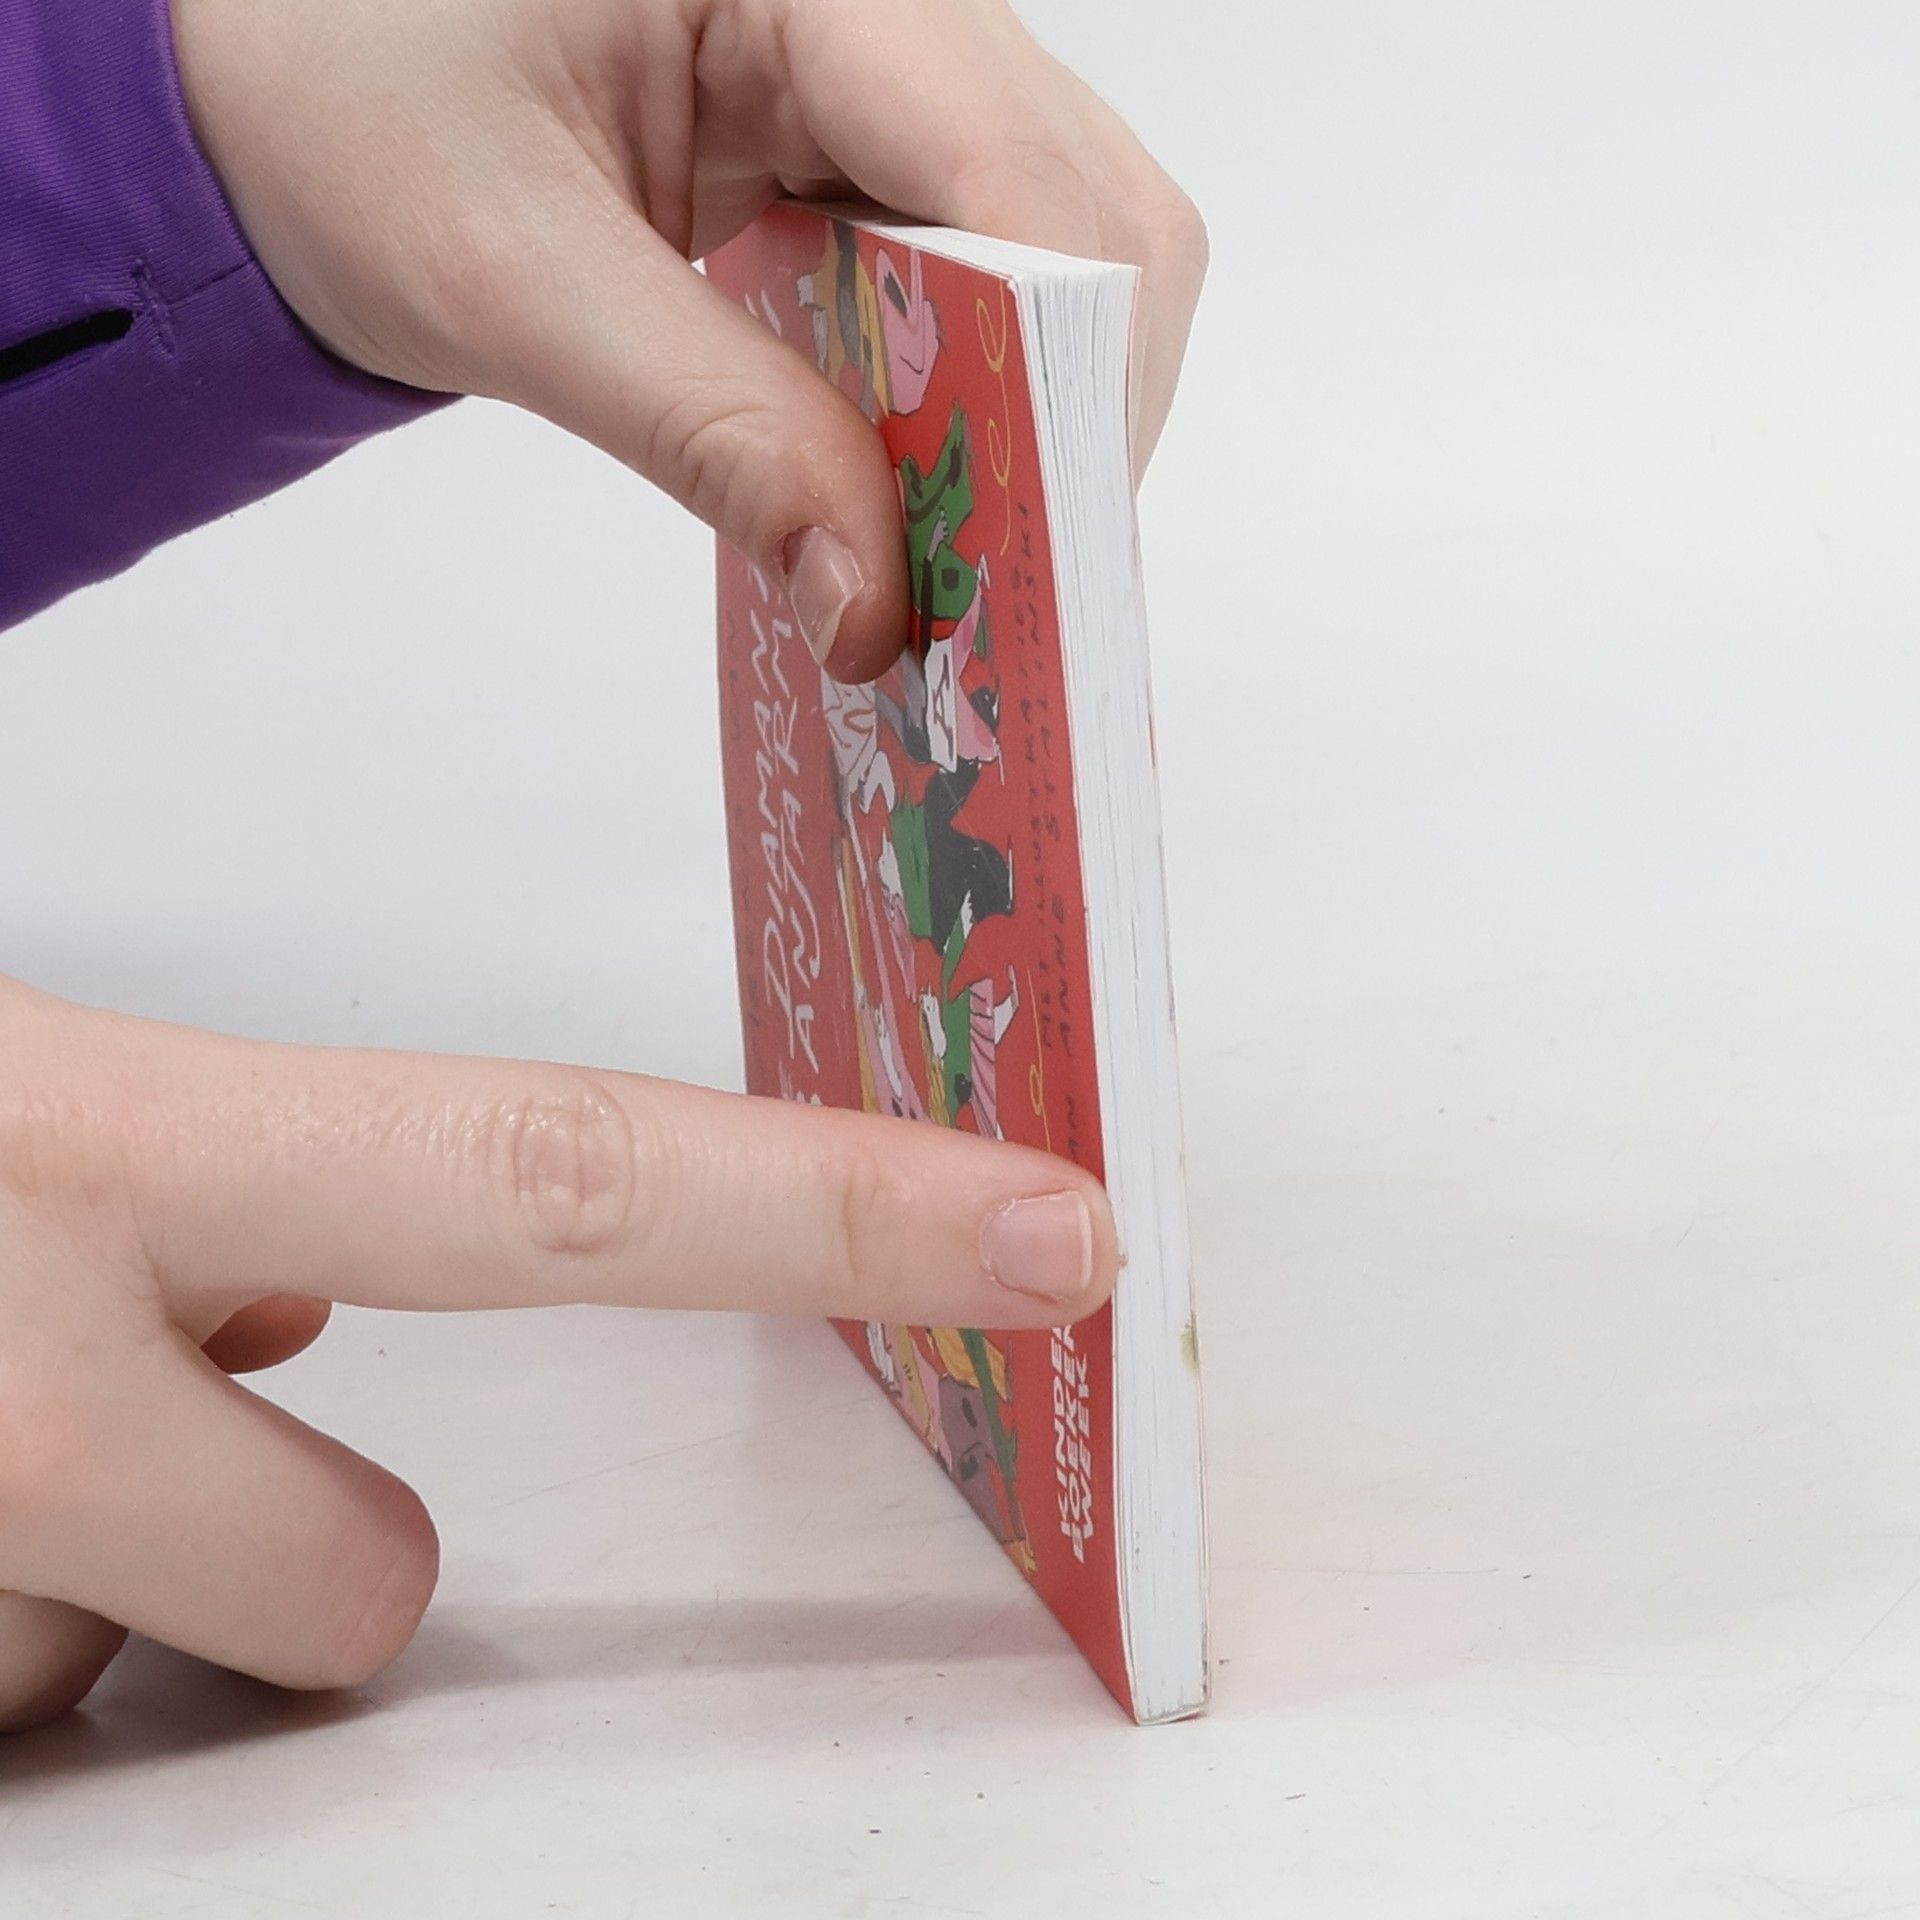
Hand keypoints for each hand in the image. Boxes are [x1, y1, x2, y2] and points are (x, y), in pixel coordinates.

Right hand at [0, 977, 1114, 1730]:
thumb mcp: (15, 1101)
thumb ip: (204, 1191)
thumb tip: (301, 1314)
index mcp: (115, 1143)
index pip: (559, 1179)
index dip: (831, 1216)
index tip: (1048, 1232)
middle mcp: (26, 1361)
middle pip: (370, 1578)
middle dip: (341, 1561)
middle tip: (180, 1442)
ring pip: (178, 1662)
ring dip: (113, 1574)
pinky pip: (32, 1707)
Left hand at [169, 0, 1206, 677]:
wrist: (298, 96)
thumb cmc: (355, 126)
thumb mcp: (512, 283)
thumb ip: (713, 432)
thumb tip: (876, 607)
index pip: (1011, 164)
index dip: (1054, 376)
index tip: (1031, 559)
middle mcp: (887, 0)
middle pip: (1098, 218)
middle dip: (1071, 421)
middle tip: (1004, 590)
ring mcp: (899, 69)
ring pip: (1078, 256)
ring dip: (1040, 423)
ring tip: (967, 557)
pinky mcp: (882, 148)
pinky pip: (998, 280)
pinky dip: (984, 402)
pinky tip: (926, 487)